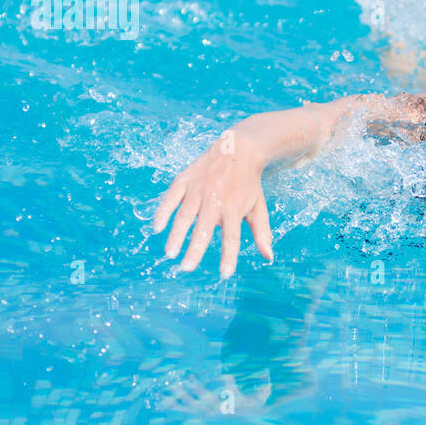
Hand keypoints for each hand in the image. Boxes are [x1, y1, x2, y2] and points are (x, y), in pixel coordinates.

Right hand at [152, 127, 273, 277]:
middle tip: (187, 268)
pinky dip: (163, 211)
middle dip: (195, 249)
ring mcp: (198, 188)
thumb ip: (262, 232)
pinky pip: (171, 197)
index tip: (225, 274)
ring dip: (176, 234)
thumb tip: (269, 256)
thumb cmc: (248, 184)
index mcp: (234, 208)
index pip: (231, 237)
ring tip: (170, 253)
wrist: (237, 150)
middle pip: (204, 228)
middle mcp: (215, 199)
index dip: (228, 256)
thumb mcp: (259, 207)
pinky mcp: (185, 179)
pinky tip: (157, 227)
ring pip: (185, 214)